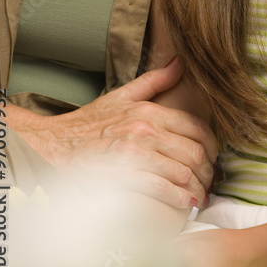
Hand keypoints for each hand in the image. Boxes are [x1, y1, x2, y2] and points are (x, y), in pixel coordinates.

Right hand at [10, 58, 218, 207]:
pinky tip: (186, 205)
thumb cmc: (89, 123)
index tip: (213, 160)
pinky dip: (180, 199)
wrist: (53, 145)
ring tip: (201, 197)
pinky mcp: (123, 176)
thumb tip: (181, 61)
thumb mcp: (122, 95)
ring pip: (183, 172)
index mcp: (150, 111)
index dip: (213, 147)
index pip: (197, 128)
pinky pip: (162, 189)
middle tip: (210, 183)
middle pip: (194, 152)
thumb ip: (155, 80)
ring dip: (198, 189)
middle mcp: (146, 130)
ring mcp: (135, 153)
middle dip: (208, 172)